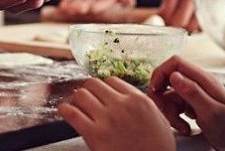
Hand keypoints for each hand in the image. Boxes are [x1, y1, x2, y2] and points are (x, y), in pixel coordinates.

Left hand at [59, 77, 174, 150]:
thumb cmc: (158, 149)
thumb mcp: (160, 121)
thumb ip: (145, 106)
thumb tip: (133, 98)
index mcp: (138, 100)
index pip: (112, 81)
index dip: (104, 88)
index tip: (100, 94)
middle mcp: (121, 105)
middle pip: (94, 83)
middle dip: (88, 91)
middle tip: (86, 99)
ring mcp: (107, 119)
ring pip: (81, 94)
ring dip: (77, 99)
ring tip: (76, 106)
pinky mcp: (94, 135)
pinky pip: (72, 113)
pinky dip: (65, 110)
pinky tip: (64, 111)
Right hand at [148, 56, 224, 149]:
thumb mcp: (211, 111)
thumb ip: (192, 92)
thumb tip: (173, 75)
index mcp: (204, 79)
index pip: (175, 62)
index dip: (161, 73)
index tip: (155, 91)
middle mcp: (198, 84)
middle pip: (168, 80)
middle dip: (162, 97)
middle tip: (165, 112)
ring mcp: (195, 96)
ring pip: (170, 97)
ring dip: (170, 113)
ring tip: (182, 127)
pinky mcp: (194, 107)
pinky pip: (176, 108)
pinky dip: (176, 119)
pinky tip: (186, 128)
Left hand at [159, 0, 224, 29]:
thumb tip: (164, 13)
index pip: (166, 11)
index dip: (164, 22)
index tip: (165, 24)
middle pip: (178, 21)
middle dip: (176, 27)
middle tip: (177, 26)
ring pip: (192, 25)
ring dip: (190, 28)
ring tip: (190, 24)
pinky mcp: (216, 3)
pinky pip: (206, 22)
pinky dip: (202, 25)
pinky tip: (200, 20)